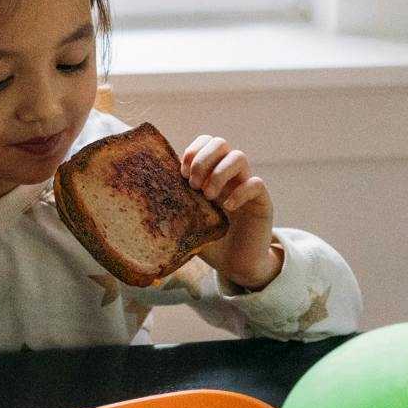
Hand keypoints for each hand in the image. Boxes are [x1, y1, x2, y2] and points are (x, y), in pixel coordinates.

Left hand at [181, 135, 282, 290]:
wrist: (235, 265)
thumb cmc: (210, 242)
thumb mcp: (188, 222)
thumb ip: (175, 207)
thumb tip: (146, 198)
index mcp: (211, 174)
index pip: (205, 143)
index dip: (193, 151)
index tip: (182, 173)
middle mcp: (230, 176)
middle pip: (220, 143)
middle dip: (203, 160)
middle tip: (194, 185)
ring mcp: (246, 186)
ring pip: (238, 157)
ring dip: (219, 173)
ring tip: (208, 196)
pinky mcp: (262, 202)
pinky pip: (256, 183)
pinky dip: (239, 191)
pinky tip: (227, 207)